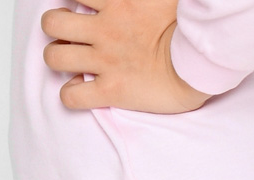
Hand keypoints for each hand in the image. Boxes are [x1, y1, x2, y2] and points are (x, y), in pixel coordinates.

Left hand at [41, 0, 209, 113]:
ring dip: (57, 58)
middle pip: (53, 22)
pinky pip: (71, 96)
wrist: (200, 63)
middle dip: (56, 28)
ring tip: (71, 61)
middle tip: (71, 35)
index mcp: (118, 0)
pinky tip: (81, 89)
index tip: (81, 8)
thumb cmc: (189, 27)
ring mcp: (105, 61)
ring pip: (54, 57)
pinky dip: (70, 94)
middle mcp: (104, 29)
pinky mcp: (112, 91)